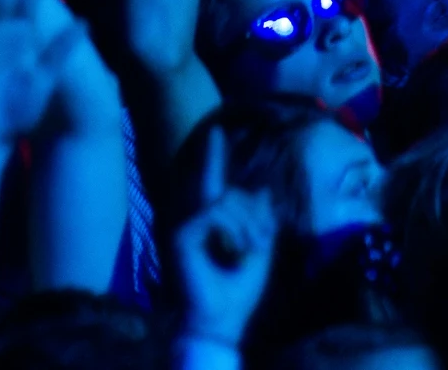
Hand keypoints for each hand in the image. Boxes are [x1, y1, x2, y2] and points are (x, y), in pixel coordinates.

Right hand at [172, 124, 276, 348]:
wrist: (224, 319)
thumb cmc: (239, 288)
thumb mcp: (259, 246)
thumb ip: (260, 216)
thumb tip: (264, 188)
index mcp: (214, 221)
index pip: (214, 181)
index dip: (214, 154)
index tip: (215, 128)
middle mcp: (197, 218)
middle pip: (232, 192)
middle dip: (253, 212)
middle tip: (260, 240)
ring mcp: (187, 224)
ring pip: (227, 200)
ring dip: (247, 224)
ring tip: (251, 248)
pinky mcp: (183, 233)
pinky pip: (216, 212)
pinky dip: (233, 229)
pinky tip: (235, 249)